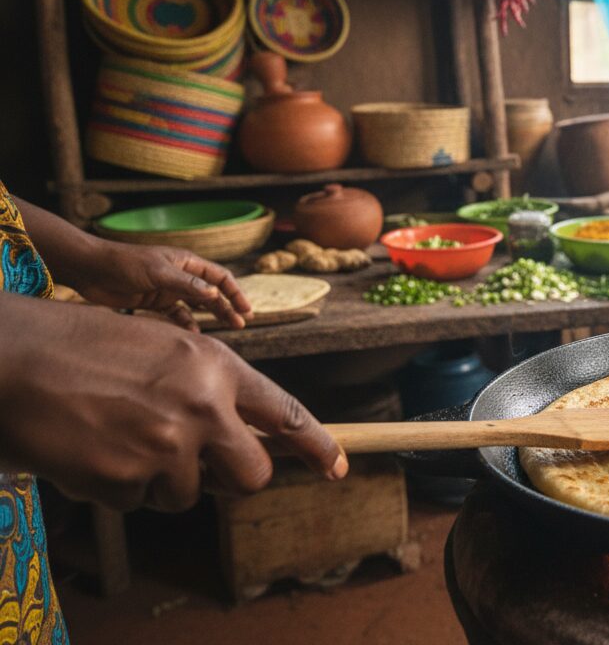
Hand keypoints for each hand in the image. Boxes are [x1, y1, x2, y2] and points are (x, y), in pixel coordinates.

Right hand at [0, 294, 345, 511]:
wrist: (13, 359)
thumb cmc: (83, 346)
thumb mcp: (163, 349)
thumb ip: (207, 388)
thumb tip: (237, 433)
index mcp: (215, 368)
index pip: (284, 414)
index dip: (317, 445)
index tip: (337, 466)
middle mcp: (202, 408)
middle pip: (251, 475)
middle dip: (233, 481)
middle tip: (202, 469)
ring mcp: (166, 448)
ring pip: (187, 493)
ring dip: (159, 479)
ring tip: (119, 437)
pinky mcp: (126, 480)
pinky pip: (136, 501)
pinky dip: (116, 486)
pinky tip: (91, 448)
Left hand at [65, 241, 251, 330]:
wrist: (90, 269)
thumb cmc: (124, 264)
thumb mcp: (157, 273)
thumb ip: (185, 284)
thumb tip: (213, 294)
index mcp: (186, 262)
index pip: (219, 277)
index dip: (235, 292)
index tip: (246, 310)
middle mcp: (180, 275)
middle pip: (212, 292)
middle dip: (227, 306)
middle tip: (241, 323)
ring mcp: (168, 289)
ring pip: (197, 304)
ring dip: (211, 315)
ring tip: (226, 328)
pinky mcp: (154, 301)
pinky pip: (177, 314)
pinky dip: (186, 323)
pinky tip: (193, 334)